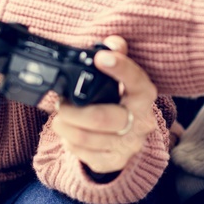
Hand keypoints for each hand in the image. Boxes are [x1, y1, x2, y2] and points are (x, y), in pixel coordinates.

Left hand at [50, 36, 158, 174]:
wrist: (132, 134)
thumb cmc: (122, 98)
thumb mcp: (123, 76)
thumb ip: (117, 54)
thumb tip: (113, 42)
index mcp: (145, 95)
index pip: (136, 80)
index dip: (119, 68)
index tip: (100, 59)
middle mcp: (142, 121)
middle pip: (103, 117)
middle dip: (73, 111)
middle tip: (60, 104)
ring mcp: (129, 144)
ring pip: (88, 138)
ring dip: (65, 126)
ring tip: (59, 118)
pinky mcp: (115, 161)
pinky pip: (86, 155)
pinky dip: (71, 142)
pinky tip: (69, 133)